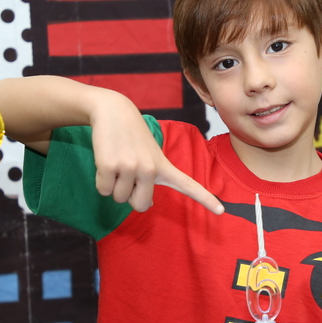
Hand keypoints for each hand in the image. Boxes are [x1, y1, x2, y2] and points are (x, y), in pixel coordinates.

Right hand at [89, 92, 223, 214]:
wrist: (113, 111)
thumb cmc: (132, 137)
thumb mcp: (149, 155)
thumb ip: (152, 180)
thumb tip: (146, 205)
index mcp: (164, 166)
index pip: (188, 185)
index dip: (205, 199)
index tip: (221, 211)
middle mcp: (151, 169)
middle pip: (140, 206)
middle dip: (130, 197)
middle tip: (127, 174)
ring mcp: (131, 167)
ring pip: (118, 198)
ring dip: (114, 185)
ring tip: (118, 161)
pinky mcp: (110, 166)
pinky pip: (103, 190)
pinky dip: (101, 180)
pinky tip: (106, 160)